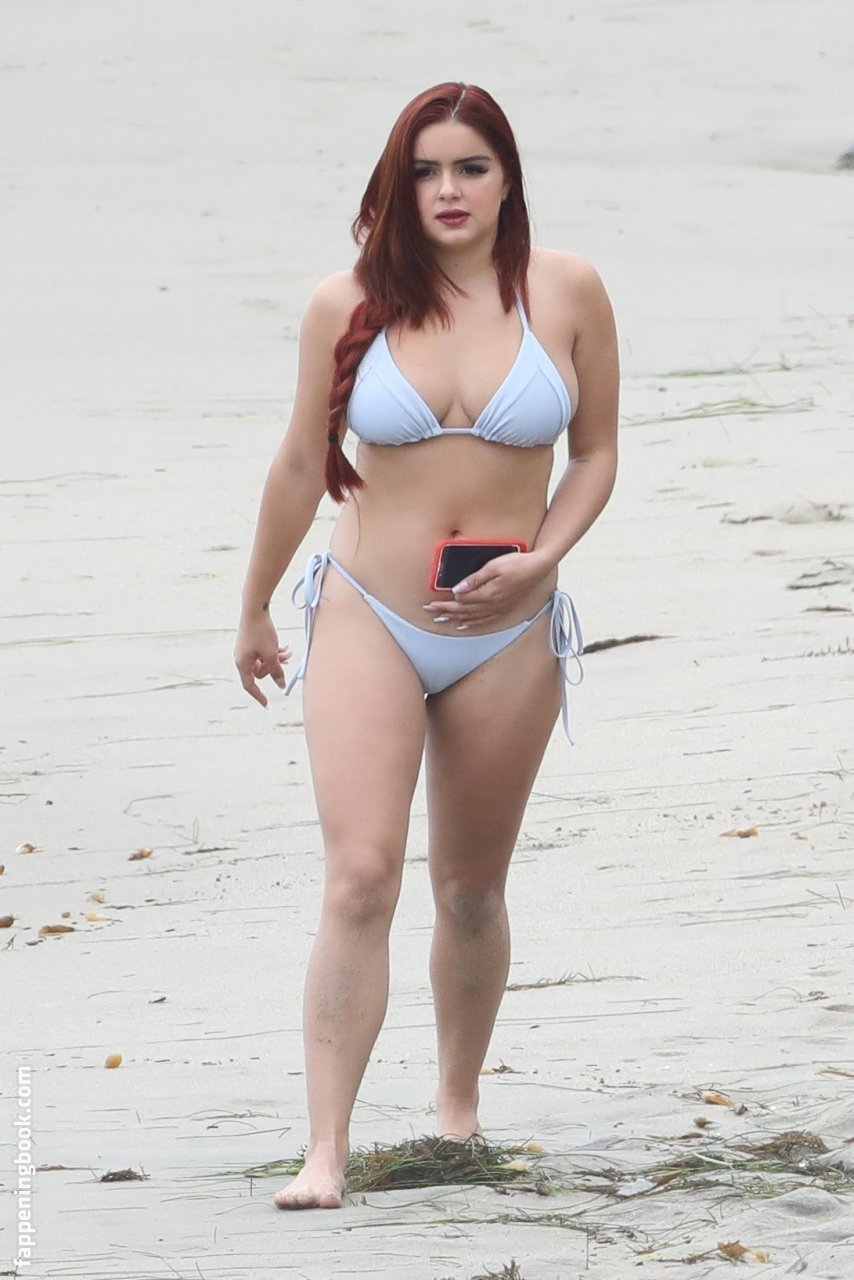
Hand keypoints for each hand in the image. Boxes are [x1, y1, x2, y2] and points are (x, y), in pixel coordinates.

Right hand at [235, 611, 290, 706]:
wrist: (255, 608)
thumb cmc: (260, 631)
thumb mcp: (271, 653)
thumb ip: (276, 671)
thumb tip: (280, 685)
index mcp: (243, 663)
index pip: (250, 685)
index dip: (258, 695)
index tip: (266, 704)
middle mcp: (241, 658)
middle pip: (260, 672)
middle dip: (273, 668)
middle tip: (285, 660)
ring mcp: (245, 650)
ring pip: (263, 662)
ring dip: (275, 659)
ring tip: (287, 652)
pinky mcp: (250, 642)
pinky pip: (262, 653)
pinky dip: (272, 652)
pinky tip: (283, 647)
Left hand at [422, 549, 552, 628]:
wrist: (537, 568)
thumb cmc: (516, 564)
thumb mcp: (493, 566)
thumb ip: (474, 579)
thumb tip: (457, 590)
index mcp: (487, 594)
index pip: (459, 602)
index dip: (443, 604)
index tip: (430, 604)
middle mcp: (491, 605)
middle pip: (463, 612)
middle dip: (445, 612)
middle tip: (430, 613)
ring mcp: (497, 608)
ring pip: (472, 618)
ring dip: (455, 619)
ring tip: (442, 620)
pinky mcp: (503, 608)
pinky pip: (484, 620)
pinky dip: (472, 624)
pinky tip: (465, 625)